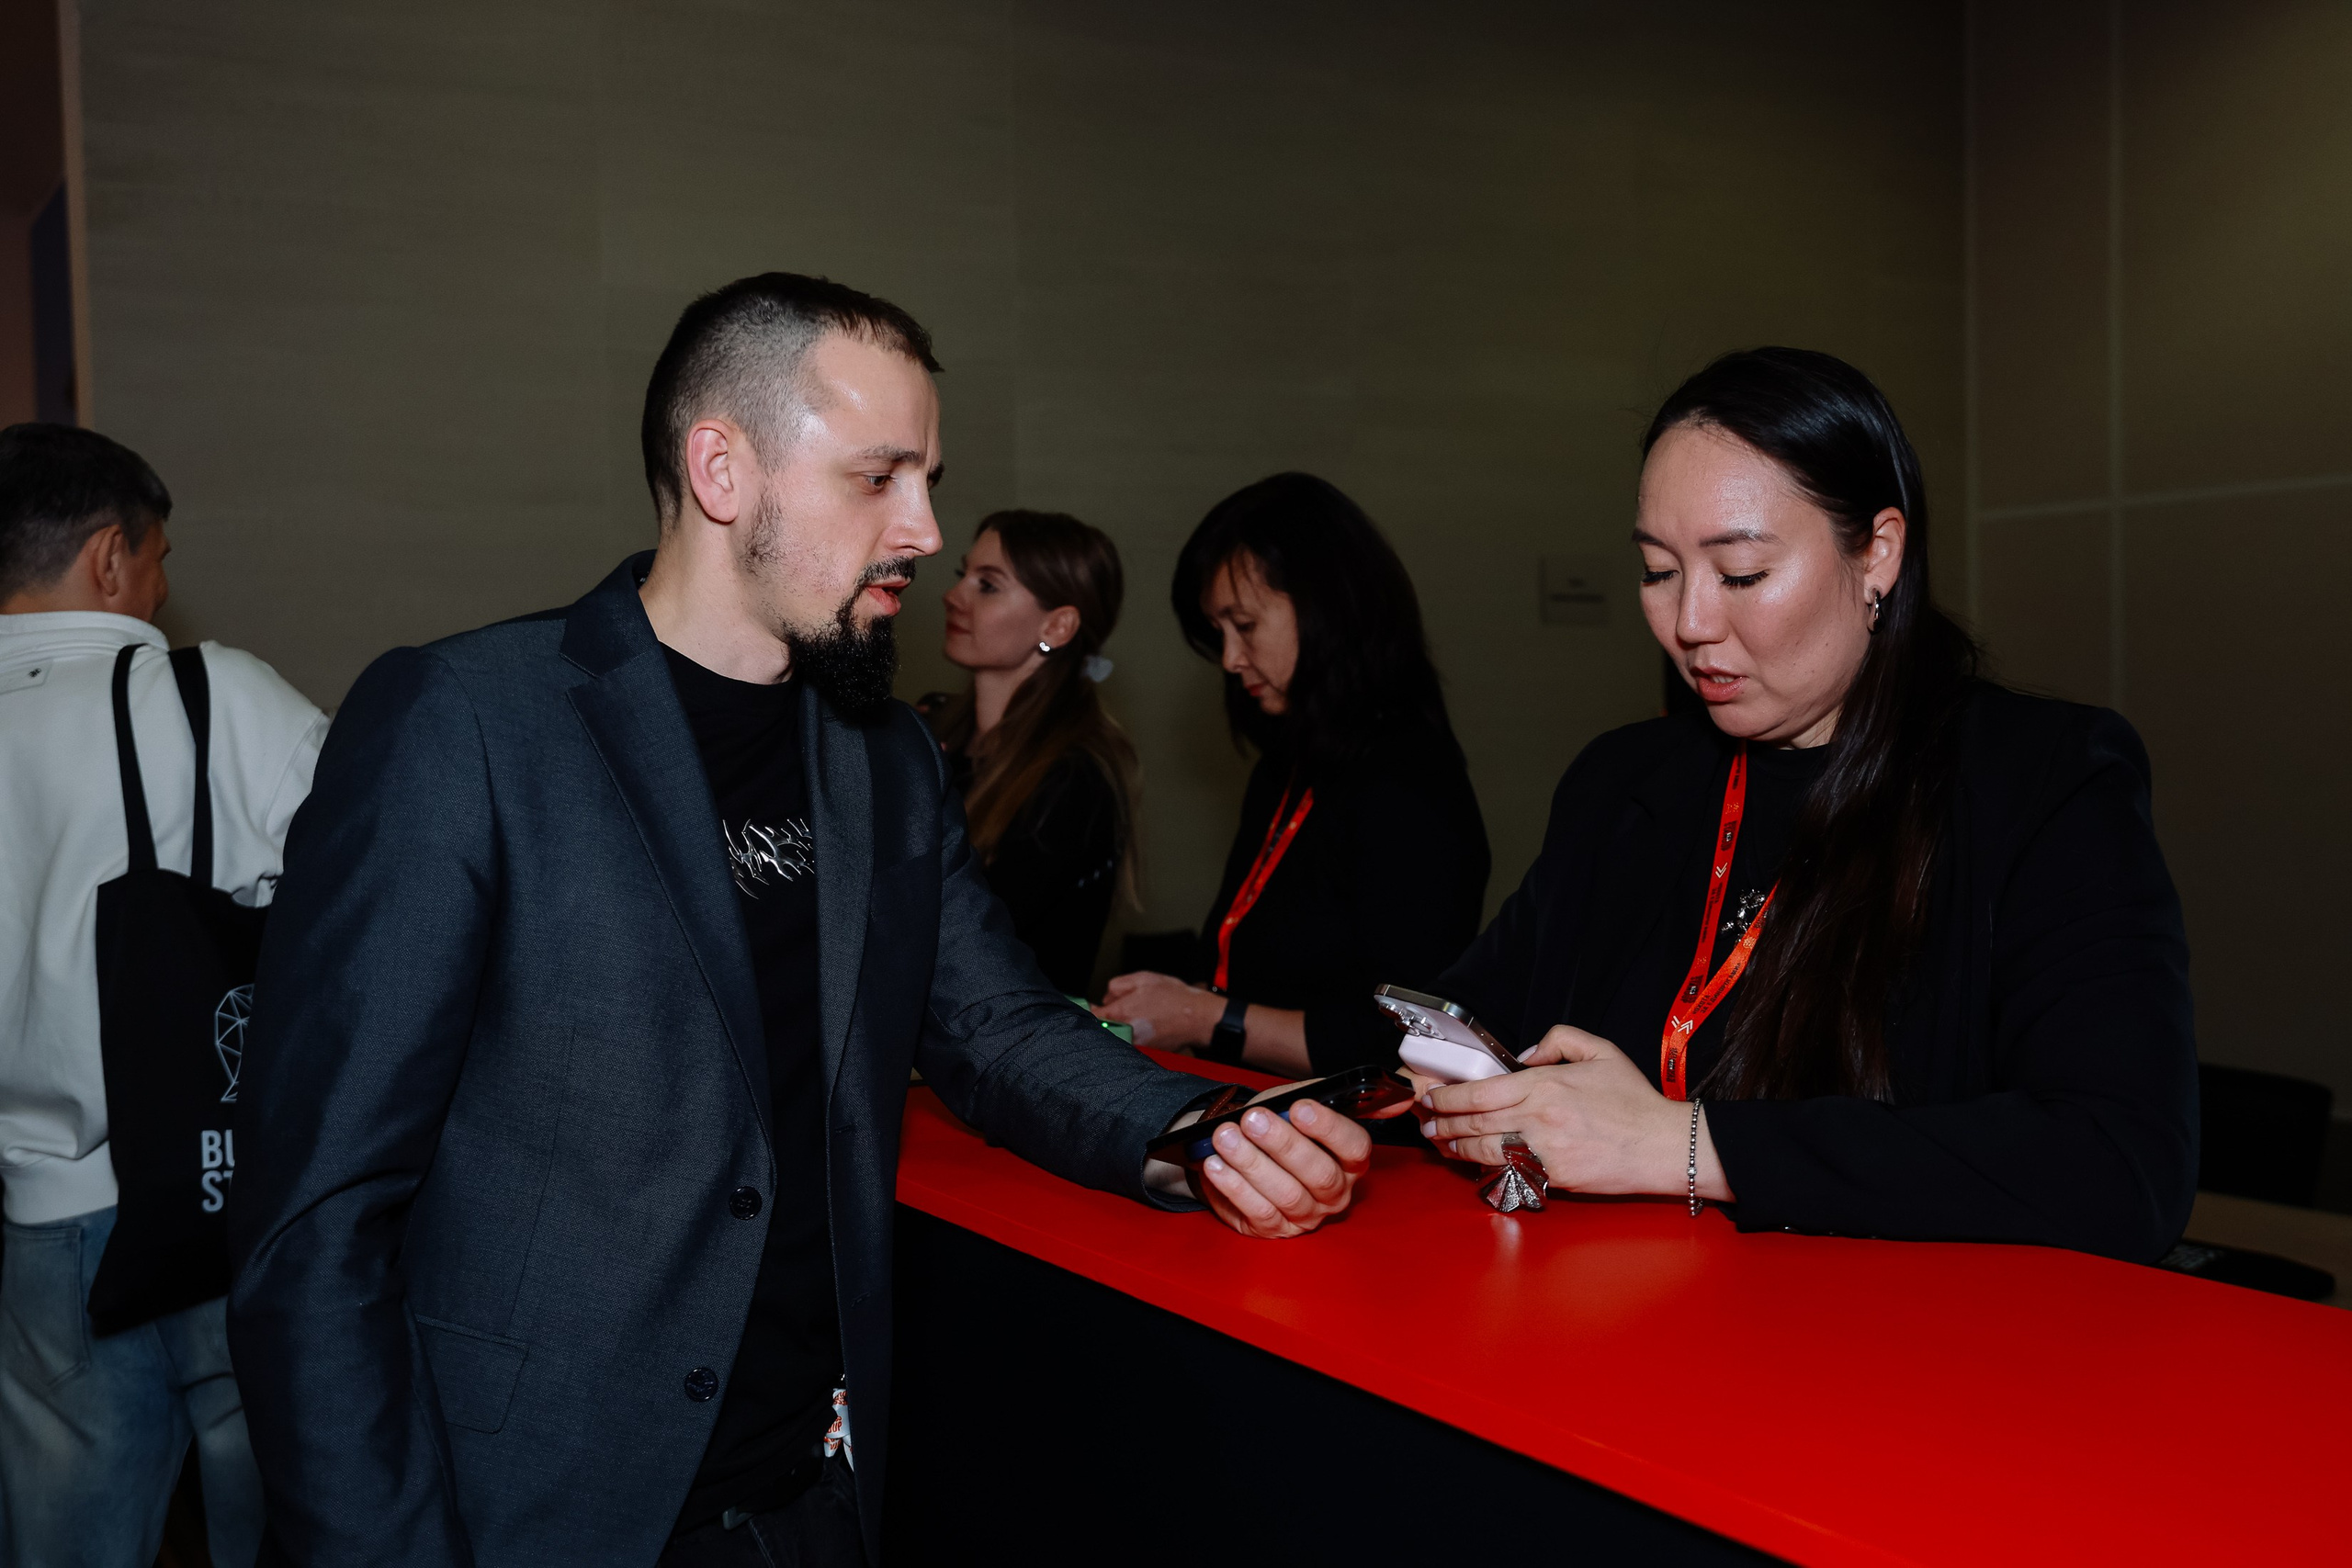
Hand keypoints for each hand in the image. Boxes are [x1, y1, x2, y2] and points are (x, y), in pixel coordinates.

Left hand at [1096, 972, 1220, 1050]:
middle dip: (1106, 1019)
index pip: (1091, 1017)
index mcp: (1120, 1013)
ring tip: (1138, 1018)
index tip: (1089, 1007)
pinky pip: (1130, 1045)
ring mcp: (1134, 1046)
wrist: (1198, 1018)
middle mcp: (1124, 1033)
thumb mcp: (1143, 978)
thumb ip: (1117, 986)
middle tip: (1120, 1010)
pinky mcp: (1145, 1053)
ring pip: (1116, 1037)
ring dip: (1120, 1028)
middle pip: (1102, 1029)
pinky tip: (1147, 1027)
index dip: (1087, 1010)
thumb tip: (1105, 998)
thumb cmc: (1173, 998)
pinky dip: (1133, 1037)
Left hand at [1195, 1098, 1369, 1237]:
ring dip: (1251, 1163)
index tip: (1300, 1107)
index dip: (1329, 1128)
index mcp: (1350, 1160)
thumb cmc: (1280, 1124)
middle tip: (1253, 1120)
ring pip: (1286, 1194)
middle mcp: (1334, 1192)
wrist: (1243, 1147)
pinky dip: (1234, 1187)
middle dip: (1283, 1144)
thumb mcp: (1304, 1103)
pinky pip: (1258, 1211)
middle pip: (1318, 1174)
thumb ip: (1334, 1096)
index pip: (1353, 1147)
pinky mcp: (1274, 1229)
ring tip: (1225, 1137)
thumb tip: (1400, 1099)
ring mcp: (1306, 1215)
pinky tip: (1216, 1164)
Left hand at [1417, 1026, 1732, 1200]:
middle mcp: (1540, 1116)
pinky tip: (1475, 1165)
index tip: (1433, 1097)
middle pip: (1475, 1121)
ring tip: (1441, 1144)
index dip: (1449, 1096)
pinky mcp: (1554, 1177)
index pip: (1481, 1091)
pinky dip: (1487, 1169)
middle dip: (1443, 1123)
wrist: (1664, 1145)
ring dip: (1456, 1148)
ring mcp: (1545, 1150)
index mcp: (1546, 1083)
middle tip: (1426, 1125)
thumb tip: (1527, 1054)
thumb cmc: (1635, 1100)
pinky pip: (1510, 1172)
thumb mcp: (1601, 1051)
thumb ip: (1559, 1040)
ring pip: (1485, 1149)